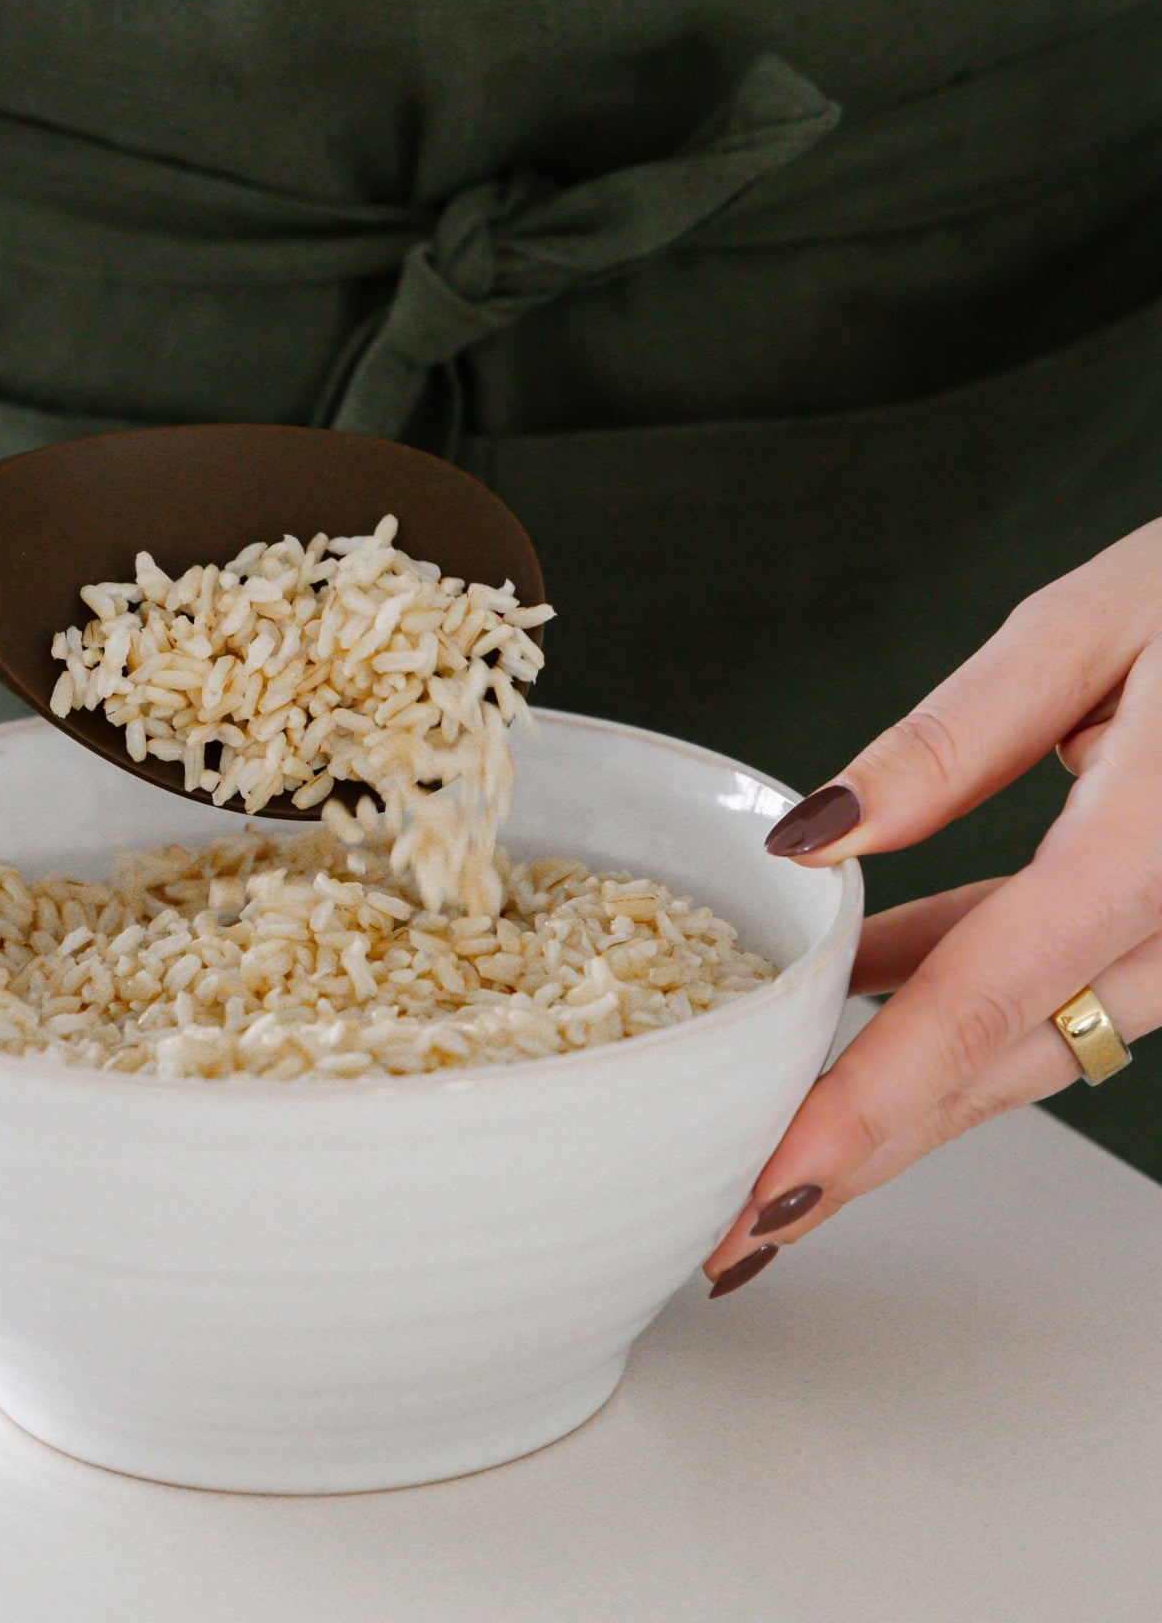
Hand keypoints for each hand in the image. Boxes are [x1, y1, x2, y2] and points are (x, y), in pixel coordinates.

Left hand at [702, 518, 1161, 1294]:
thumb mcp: (1090, 626)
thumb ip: (951, 740)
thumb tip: (814, 838)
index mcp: (1154, 847)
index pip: (982, 1000)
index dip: (870, 1106)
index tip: (775, 1183)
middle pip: (996, 1065)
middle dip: (863, 1157)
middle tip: (737, 1232)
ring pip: (1021, 1043)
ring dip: (895, 1102)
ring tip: (768, 1145)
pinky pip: (1046, 984)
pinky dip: (942, 1007)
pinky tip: (848, 998)